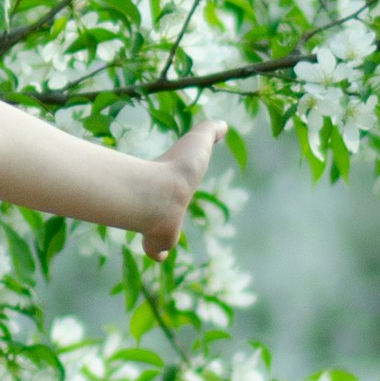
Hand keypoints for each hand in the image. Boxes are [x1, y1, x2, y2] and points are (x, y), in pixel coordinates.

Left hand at [141, 118, 224, 259]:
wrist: (160, 192)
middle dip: (166, 214)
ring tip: (161, 242)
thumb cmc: (177, 167)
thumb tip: (222, 124)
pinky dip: (158, 253)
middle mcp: (163, 206)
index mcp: (172, 186)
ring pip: (158, 234)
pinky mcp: (159, 243)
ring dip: (160, 237)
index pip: (172, 189)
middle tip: (165, 216)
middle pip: (163, 210)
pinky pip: (157, 251)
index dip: (174, 192)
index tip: (173, 192)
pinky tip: (158, 256)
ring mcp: (159, 226)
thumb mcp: (199, 142)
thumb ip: (209, 131)